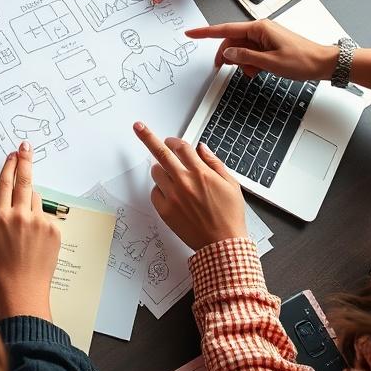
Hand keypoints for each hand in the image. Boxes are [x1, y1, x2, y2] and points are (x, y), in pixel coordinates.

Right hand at [0, 142, 60, 319]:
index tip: (12, 154)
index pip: (5, 183)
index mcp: (1, 217)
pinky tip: (31, 237)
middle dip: (25, 161)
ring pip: (36, 199)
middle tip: (25, 147)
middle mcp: (22, 215)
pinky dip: (38, 219)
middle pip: (25, 180)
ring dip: (29, 201)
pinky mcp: (54, 230)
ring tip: (22, 224)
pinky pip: (45, 215)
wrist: (22, 290)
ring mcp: (40, 222)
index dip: (8, 166)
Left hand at [133, 122, 246, 249]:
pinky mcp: (165, 210)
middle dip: (147, 136)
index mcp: (201, 173)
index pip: (181, 147)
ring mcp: (172, 196)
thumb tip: (202, 148)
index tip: (169, 139)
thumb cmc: (229, 216)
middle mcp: (184, 182)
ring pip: (156, 172)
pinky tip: (173, 197)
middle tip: (139, 127)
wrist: (222, 243)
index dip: (174, 140)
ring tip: (174, 180)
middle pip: (160, 153)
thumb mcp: (231, 184)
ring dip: (161, 170)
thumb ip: (214, 163)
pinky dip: (161, 190)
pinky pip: (154, 192)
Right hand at [185, 19, 338, 79]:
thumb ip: (245, 58)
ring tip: (254, 72)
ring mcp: (265, 36)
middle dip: (229, 56)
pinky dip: (251, 62)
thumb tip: (227, 54)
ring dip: (243, 62)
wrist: (324, 63)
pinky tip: (259, 71)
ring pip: (242, 49)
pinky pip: (252, 52)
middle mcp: (260, 29)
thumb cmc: (302, 60)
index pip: (225, 30)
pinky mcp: (270, 44)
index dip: (206, 33)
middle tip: (224, 69)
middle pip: (232, 42)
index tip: (191, 34)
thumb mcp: (270, 63)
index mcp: (259, 28)